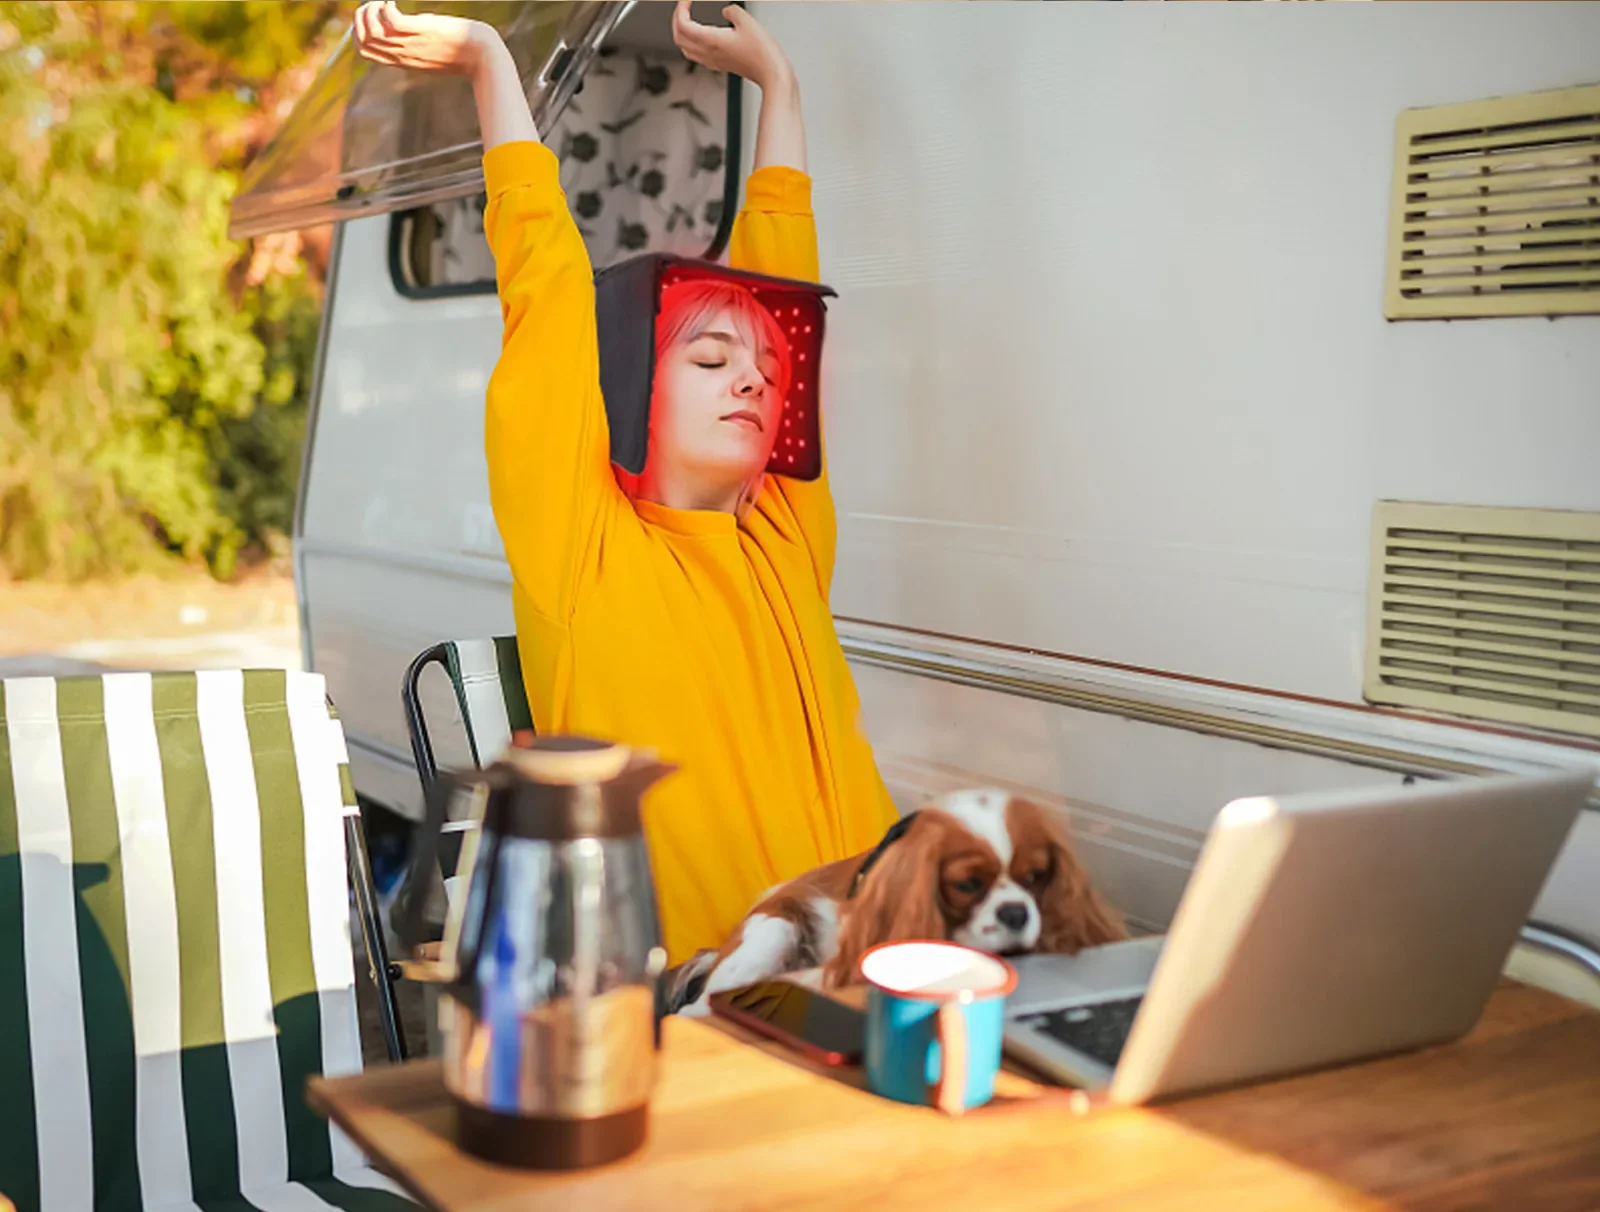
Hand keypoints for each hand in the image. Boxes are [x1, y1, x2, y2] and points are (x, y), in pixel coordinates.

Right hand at [352, 1, 491, 74]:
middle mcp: (403, 54)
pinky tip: (393, 1)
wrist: (484, 58)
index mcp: (403, 59)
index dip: (357, 31)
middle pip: (363, 41)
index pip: (365, 51)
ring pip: (372, 32)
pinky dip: (386, 8)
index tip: (369, 15)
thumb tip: (415, 24)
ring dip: (369, 11)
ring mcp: (412, 44)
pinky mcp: (423, 32)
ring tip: (382, 1)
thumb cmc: (463, 52)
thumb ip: (418, 42)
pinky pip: (392, 22)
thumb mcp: (433, 50)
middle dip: (359, 18)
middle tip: (372, 4)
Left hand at [672, 1, 792, 91]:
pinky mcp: (720, 65)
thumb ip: (732, 11)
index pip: (683, 24)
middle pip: (679, 37)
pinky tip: (699, 37)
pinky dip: (690, 43)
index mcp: (711, 40)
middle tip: (683, 7)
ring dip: (681, 33)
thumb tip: (726, 11)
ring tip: (687, 20)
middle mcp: (709, 52)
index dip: (681, 9)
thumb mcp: (748, 21)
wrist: (772, 74)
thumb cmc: (762, 53)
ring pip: (685, 48)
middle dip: (677, 19)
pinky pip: (696, 55)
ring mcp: (713, 61)